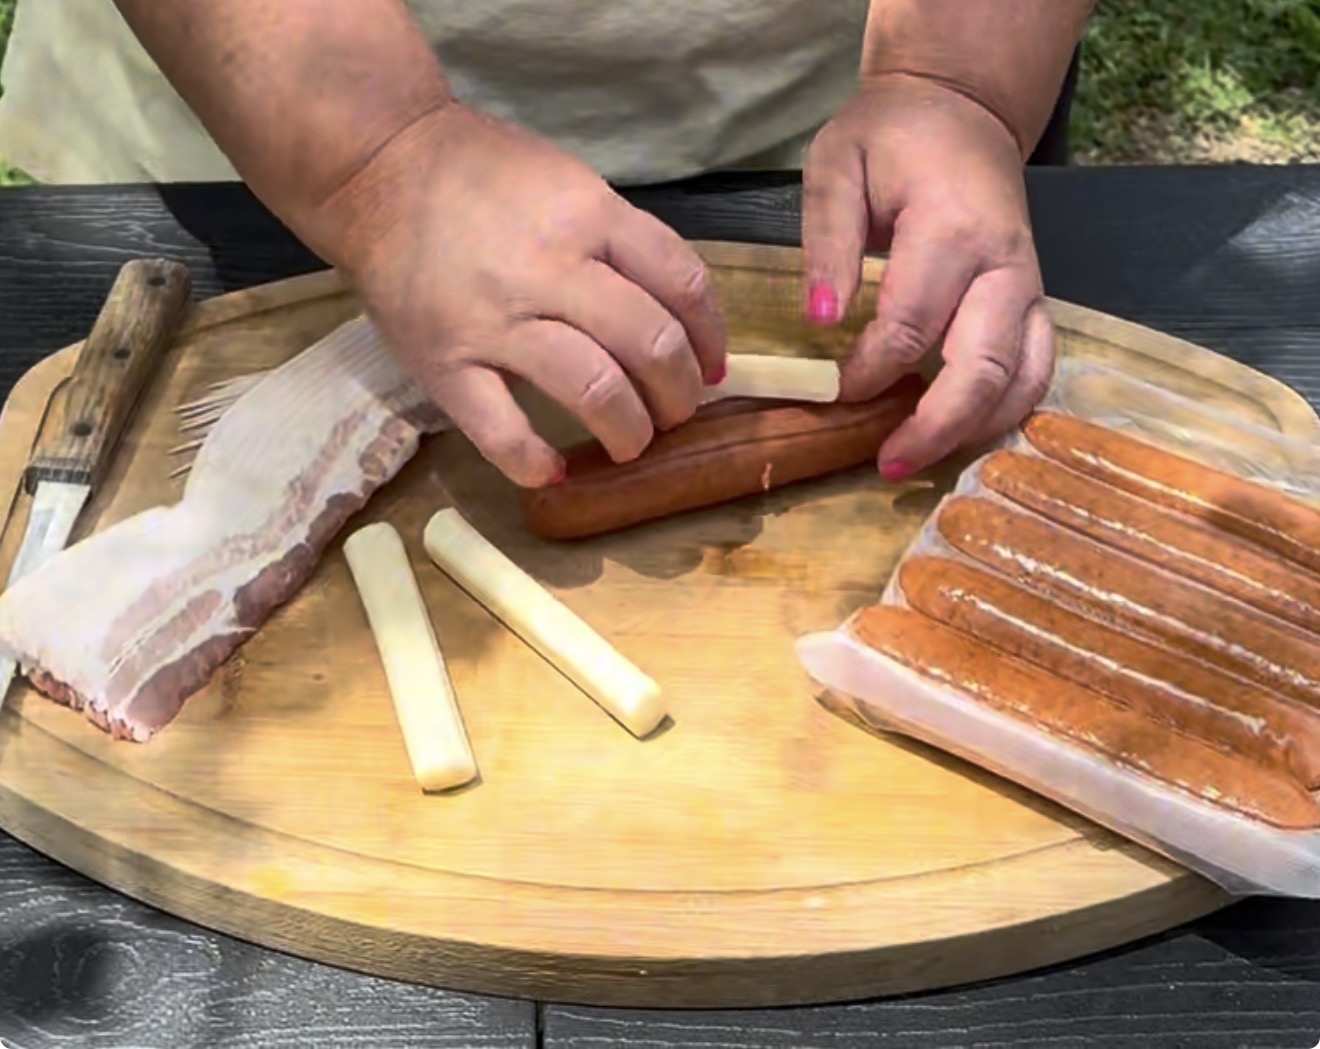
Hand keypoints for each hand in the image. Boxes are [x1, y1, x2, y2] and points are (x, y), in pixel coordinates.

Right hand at [324, 102, 727, 487]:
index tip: (710, 368)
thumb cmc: (480, 173)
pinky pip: (501, 430)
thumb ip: (618, 240)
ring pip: (594, 389)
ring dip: (630, 430)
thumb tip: (675, 312)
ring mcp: (496, 320)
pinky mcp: (445, 362)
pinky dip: (535, 461)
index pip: (682, 283)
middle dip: (679, 395)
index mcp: (590, 216)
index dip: (711, 337)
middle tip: (674, 413)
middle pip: (650, 344)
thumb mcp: (568, 183)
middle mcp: (551, 268)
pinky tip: (553, 470)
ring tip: (631, 442)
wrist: (375, 167)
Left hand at [802, 74, 1054, 481]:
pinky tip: (961, 437)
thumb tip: (820, 320)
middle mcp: (1005, 267)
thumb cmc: (892, 137)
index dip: (872, 370)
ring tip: (919, 459)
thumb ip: (828, 239)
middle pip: (982, 367)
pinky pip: (1036, 370)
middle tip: (887, 465)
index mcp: (952, 229)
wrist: (962, 109)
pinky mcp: (1035, 305)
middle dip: (935, 426)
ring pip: (1023, 380)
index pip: (913, 325)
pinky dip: (1006, 411)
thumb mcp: (838, 164)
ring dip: (975, 431)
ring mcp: (1030, 289)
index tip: (835, 391)